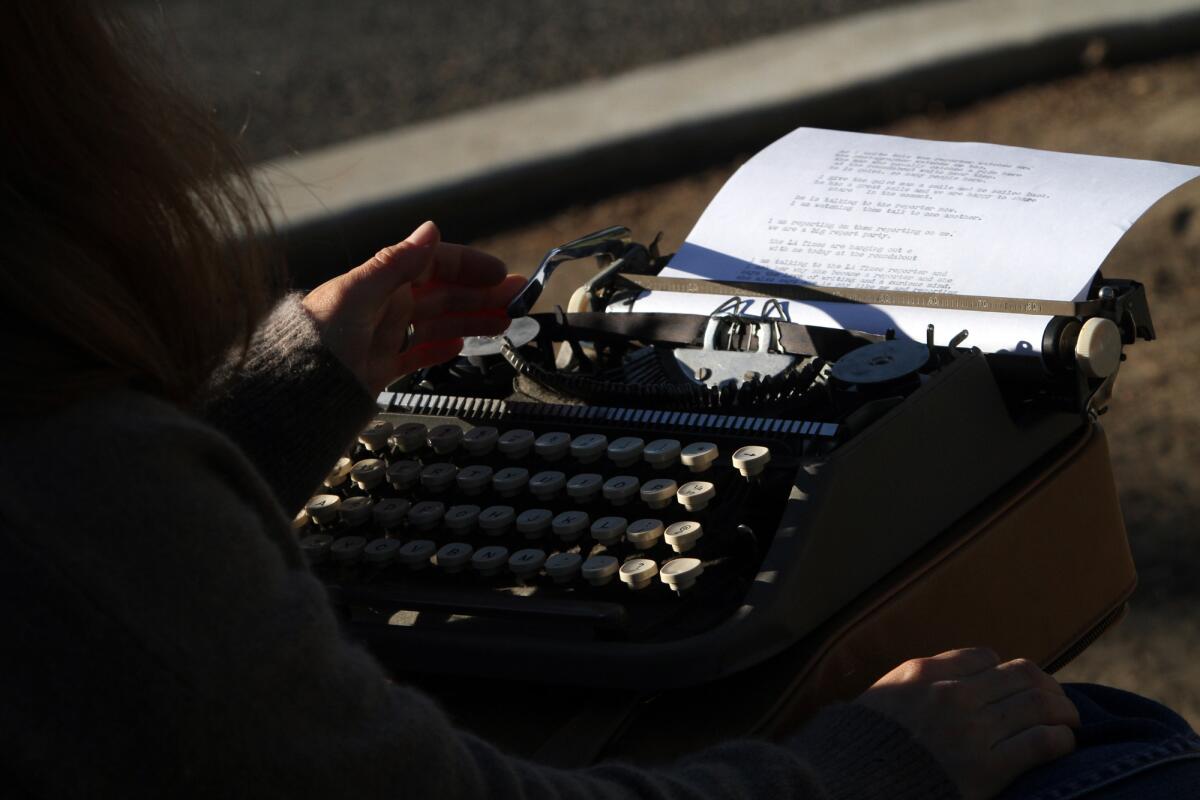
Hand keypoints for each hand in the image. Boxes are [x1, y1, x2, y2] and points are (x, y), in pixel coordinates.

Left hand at [302, 221, 524, 392]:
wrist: (291, 388)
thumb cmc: (318, 336)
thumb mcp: (359, 293)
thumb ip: (398, 262)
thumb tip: (431, 228)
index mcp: (381, 282)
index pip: (434, 265)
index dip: (468, 267)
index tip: (499, 274)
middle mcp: (385, 306)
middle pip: (443, 295)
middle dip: (480, 295)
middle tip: (518, 299)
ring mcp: (384, 336)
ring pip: (437, 323)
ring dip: (471, 320)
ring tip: (503, 322)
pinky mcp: (380, 367)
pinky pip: (416, 354)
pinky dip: (438, 349)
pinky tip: (459, 346)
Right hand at [857, 648, 1078, 799]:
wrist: (854, 783)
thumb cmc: (864, 747)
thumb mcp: (882, 698)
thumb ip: (916, 684)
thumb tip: (949, 680)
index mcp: (923, 672)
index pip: (985, 657)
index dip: (1005, 671)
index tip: (1012, 688)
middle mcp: (951, 693)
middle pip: (1021, 674)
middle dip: (1045, 686)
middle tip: (1055, 702)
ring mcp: (971, 729)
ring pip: (1039, 703)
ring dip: (1063, 710)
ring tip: (1069, 722)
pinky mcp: (988, 767)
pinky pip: (1041, 742)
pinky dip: (1061, 739)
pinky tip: (1063, 744)